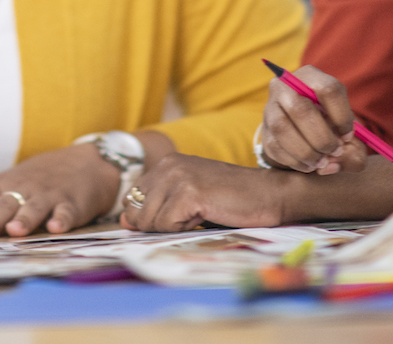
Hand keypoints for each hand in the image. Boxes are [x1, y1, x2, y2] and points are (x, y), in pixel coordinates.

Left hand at [0, 144, 116, 237]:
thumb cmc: (32, 182)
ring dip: (24, 218)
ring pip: (34, 206)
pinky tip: (56, 227)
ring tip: (14, 230)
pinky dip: (61, 219)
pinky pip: (66, 212)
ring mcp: (48, 195)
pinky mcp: (72, 203)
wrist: (82, 164)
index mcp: (1, 186)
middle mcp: (23, 189)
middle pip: (5, 203)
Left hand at [120, 154, 290, 231]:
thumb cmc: (231, 200)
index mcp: (166, 163)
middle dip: (159, 225)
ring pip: (149, 220)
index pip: (132, 199)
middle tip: (191, 217)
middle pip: (137, 212)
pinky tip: (204, 215)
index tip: (178, 217)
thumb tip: (125, 220)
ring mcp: (177, 176)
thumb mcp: (188, 200)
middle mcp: (168, 165)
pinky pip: (166, 225)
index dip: (149, 217)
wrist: (268, 195)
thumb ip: (157, 205)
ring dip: (173, 227)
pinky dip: (183, 229)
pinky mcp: (188, 192)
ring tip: (200, 214)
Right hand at [259, 65, 367, 173]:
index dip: (342, 116)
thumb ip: (354, 148)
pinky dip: (295, 161)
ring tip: (322, 162)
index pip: (328, 89)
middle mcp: (285, 86)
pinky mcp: (264, 130)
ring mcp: (270, 108)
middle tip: (335, 151)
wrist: (304, 129)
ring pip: (282, 128)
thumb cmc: (331, 125)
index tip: (348, 136)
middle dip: (322, 137)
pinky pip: (275, 147)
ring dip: (307, 151)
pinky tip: (310, 165)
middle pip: (301, 109)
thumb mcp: (348, 130)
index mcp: (310, 76)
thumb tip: (336, 160)